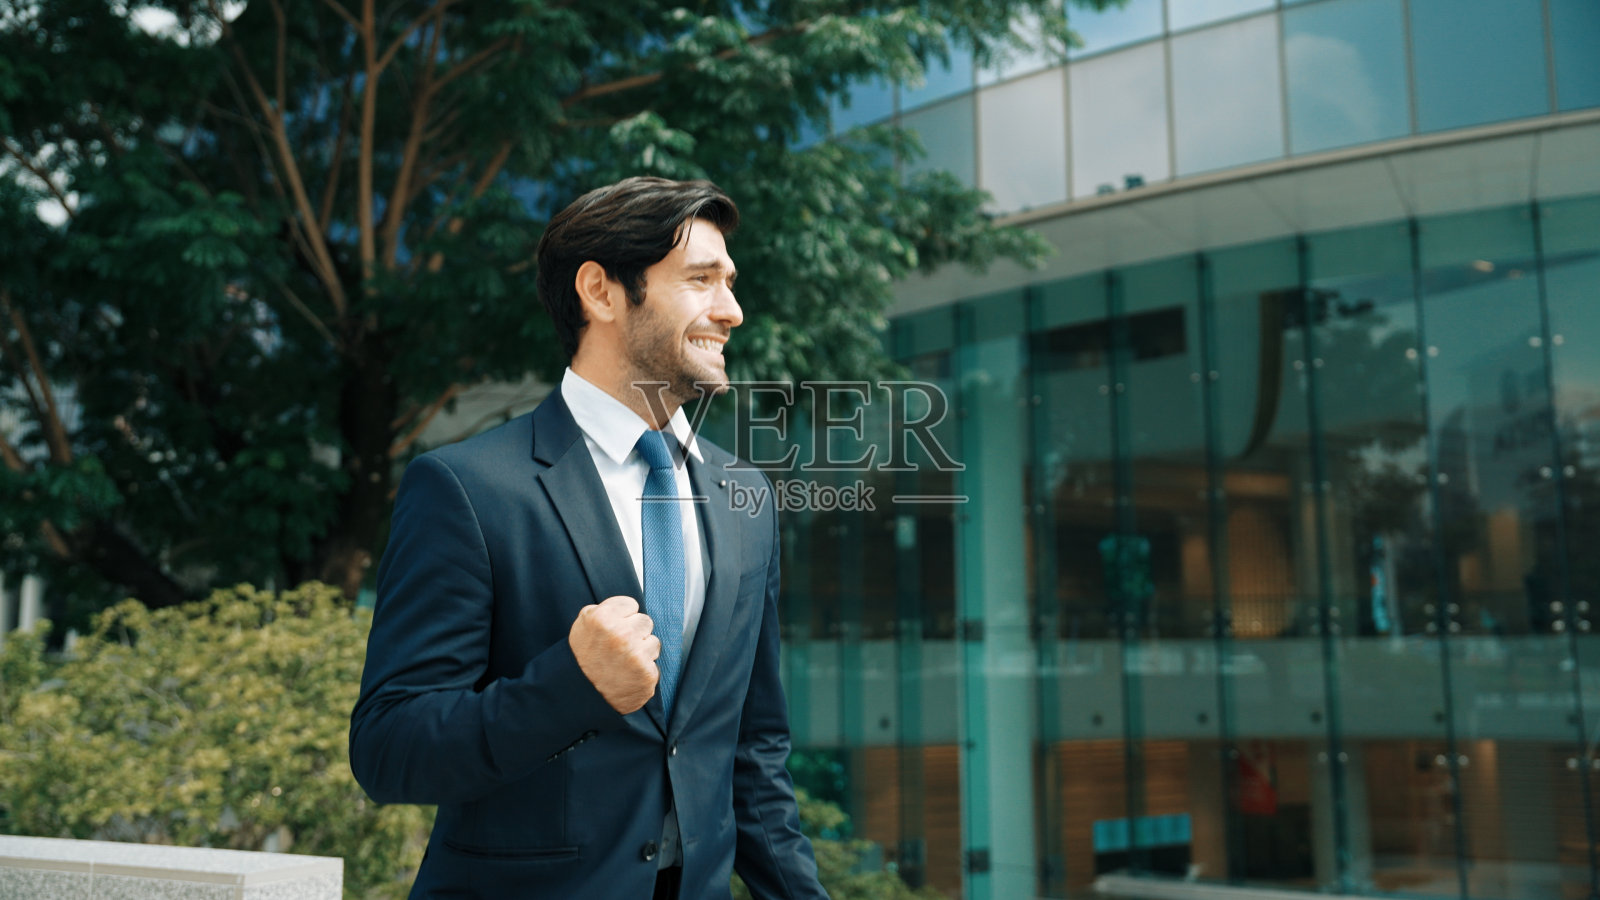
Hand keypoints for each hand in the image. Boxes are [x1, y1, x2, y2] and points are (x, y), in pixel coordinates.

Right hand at [569, 595, 659, 713]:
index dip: (622, 617)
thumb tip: (629, 606)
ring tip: (623, 662)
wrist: (581, 694)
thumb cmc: (582, 658)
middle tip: (619, 647)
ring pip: (653, 641)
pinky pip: (655, 662)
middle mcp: (621, 635)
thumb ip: (605, 609)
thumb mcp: (583, 625)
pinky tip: (629, 674)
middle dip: (635, 632)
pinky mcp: (647, 674)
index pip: (631, 604)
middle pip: (645, 621)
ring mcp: (635, 655)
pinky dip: (644, 669)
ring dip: (642, 650)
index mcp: (603, 618)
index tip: (614, 628)